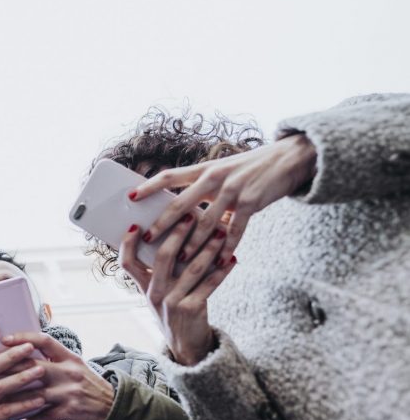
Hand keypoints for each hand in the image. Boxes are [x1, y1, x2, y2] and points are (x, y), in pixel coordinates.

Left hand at [0, 332, 114, 419]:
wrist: (112, 408)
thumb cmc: (88, 385)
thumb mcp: (75, 365)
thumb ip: (53, 358)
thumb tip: (23, 349)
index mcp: (69, 357)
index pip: (44, 341)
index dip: (23, 338)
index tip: (4, 339)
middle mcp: (69, 372)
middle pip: (34, 367)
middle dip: (9, 370)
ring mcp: (70, 392)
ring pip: (34, 394)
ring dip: (13, 399)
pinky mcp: (70, 412)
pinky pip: (44, 417)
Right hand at [118, 213, 235, 365]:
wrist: (186, 347)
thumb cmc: (174, 312)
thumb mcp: (160, 294)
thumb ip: (162, 271)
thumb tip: (175, 237)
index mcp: (144, 287)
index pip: (127, 263)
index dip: (128, 243)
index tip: (136, 225)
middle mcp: (155, 293)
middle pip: (162, 257)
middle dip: (177, 233)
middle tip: (190, 216)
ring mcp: (172, 302)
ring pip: (191, 268)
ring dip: (208, 248)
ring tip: (220, 232)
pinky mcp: (192, 309)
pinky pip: (209, 284)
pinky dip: (222, 271)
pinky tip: (232, 259)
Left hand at [129, 134, 316, 263]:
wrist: (289, 158)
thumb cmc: (250, 168)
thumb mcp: (223, 171)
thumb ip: (202, 187)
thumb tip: (180, 209)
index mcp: (204, 169)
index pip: (170, 176)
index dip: (148, 186)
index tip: (130, 197)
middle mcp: (215, 178)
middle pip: (181, 203)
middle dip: (163, 223)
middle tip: (148, 237)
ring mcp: (233, 190)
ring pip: (206, 222)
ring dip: (192, 243)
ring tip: (179, 260)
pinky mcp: (250, 203)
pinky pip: (235, 230)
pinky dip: (226, 247)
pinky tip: (220, 261)